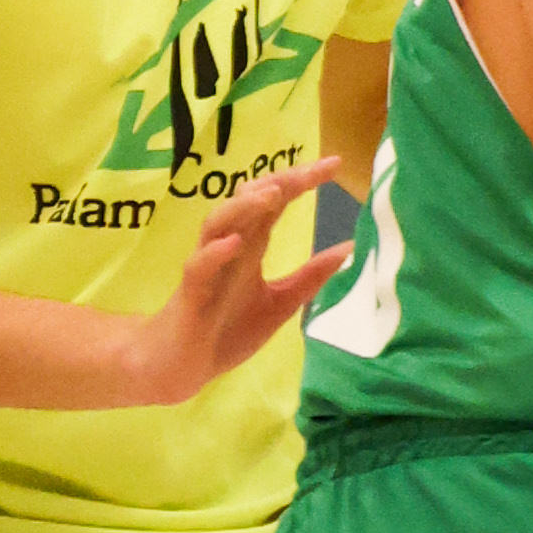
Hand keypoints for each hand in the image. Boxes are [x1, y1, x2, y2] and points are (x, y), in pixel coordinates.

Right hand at [116, 157, 350, 402]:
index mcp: (251, 246)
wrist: (183, 368)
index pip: (276, 203)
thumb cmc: (226, 331)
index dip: (302, 181)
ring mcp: (207, 267)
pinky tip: (235, 243)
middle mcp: (228, 247)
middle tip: (309, 171)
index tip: (334, 164)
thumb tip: (350, 247)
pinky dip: (215, 253)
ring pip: (218, 224)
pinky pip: (199, 266)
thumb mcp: (281, 303)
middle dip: (277, 183)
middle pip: (248, 203)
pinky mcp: (190, 293)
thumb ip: (311, 276)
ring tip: (272, 195)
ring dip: (243, 208)